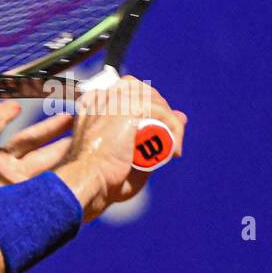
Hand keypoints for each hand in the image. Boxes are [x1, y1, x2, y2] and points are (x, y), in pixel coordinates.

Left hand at [0, 78, 74, 222]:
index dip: (4, 113)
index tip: (16, 103)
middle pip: (28, 141)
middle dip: (49, 129)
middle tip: (72, 115)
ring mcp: (9, 180)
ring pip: (42, 159)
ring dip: (62, 147)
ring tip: (83, 134)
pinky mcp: (21, 196)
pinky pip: (45, 181)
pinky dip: (62, 172)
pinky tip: (80, 161)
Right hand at [59, 76, 187, 220]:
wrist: (87, 181)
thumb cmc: (101, 178)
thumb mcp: (129, 153)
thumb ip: (154, 134)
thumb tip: (184, 115)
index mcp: (92, 105)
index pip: (129, 90)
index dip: (148, 107)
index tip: (158, 129)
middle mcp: (102, 98)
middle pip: (144, 91)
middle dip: (162, 113)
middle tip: (169, 140)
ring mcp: (114, 101)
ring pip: (155, 101)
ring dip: (171, 124)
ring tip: (172, 149)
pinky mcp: (127, 108)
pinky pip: (161, 112)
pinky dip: (174, 129)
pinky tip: (173, 149)